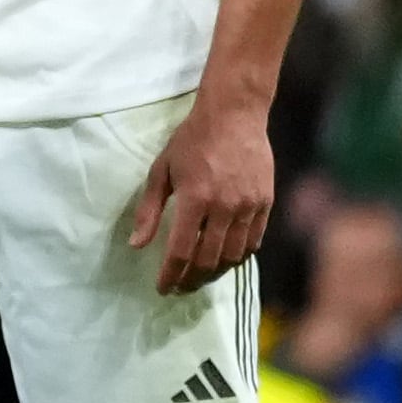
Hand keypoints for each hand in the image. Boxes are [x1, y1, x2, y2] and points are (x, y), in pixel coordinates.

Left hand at [130, 94, 274, 293]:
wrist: (234, 114)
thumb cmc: (192, 140)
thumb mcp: (162, 170)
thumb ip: (149, 210)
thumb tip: (136, 245)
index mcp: (195, 199)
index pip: (180, 251)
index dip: (170, 275)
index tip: (162, 288)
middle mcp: (224, 207)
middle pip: (208, 261)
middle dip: (191, 280)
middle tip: (181, 287)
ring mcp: (248, 206)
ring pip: (233, 256)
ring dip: (215, 273)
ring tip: (201, 277)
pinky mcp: (265, 203)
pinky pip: (253, 241)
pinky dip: (238, 256)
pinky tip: (225, 259)